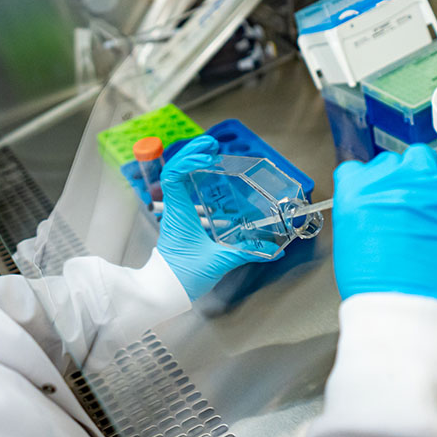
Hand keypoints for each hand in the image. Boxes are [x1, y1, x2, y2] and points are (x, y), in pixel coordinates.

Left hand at [157, 135, 277, 300]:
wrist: (163, 291)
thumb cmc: (182, 276)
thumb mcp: (218, 262)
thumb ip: (246, 252)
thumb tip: (273, 248)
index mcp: (180, 213)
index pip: (173, 176)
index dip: (187, 159)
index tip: (206, 153)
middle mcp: (175, 210)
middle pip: (176, 172)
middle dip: (192, 154)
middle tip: (212, 145)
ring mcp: (176, 216)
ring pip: (178, 182)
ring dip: (192, 166)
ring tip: (211, 156)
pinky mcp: (181, 223)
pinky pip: (184, 194)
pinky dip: (194, 182)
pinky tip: (210, 182)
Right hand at [332, 144, 436, 311]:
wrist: (408, 305)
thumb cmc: (375, 283)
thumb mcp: (349, 240)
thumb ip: (360, 210)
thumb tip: (376, 205)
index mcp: (354, 189)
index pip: (358, 169)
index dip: (370, 184)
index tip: (377, 197)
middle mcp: (386, 177)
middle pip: (392, 161)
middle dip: (398, 180)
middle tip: (406, 207)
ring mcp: (421, 182)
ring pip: (422, 157)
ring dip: (424, 175)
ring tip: (429, 202)